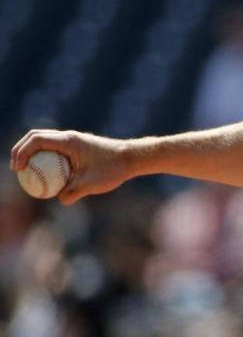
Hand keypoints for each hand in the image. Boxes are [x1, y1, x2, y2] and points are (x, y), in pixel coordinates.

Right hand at [10, 129, 131, 204]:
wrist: (132, 158)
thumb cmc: (113, 169)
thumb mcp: (93, 184)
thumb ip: (73, 192)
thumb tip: (59, 199)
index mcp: (69, 141)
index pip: (36, 140)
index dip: (21, 152)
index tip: (18, 169)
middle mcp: (69, 137)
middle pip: (35, 136)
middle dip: (20, 150)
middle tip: (15, 168)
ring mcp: (72, 141)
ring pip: (44, 142)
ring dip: (32, 153)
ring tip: (25, 173)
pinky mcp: (77, 147)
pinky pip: (55, 150)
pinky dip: (45, 159)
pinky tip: (45, 176)